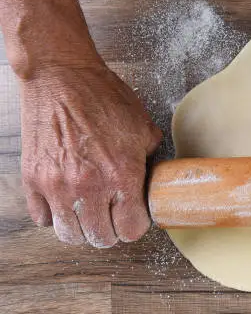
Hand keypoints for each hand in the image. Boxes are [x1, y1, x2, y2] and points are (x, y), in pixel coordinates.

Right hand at [20, 64, 161, 247]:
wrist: (60, 75)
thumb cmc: (102, 97)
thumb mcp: (143, 128)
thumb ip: (151, 160)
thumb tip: (154, 180)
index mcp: (121, 175)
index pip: (131, 229)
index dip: (136, 225)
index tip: (135, 217)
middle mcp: (88, 187)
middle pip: (101, 238)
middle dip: (112, 231)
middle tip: (113, 217)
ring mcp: (56, 185)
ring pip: (70, 235)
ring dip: (83, 229)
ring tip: (90, 214)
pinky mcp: (33, 179)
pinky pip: (43, 218)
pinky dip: (56, 216)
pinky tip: (66, 202)